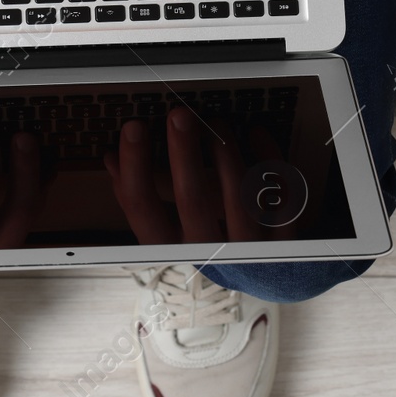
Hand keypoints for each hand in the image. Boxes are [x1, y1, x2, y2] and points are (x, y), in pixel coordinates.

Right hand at [103, 109, 298, 243]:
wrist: (262, 282)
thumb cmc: (207, 248)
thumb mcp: (167, 231)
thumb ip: (138, 197)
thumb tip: (111, 160)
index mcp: (173, 249)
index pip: (144, 210)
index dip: (135, 167)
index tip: (133, 128)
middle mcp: (210, 253)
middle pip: (193, 200)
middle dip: (183, 152)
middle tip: (178, 115)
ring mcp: (250, 249)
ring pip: (239, 196)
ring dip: (226, 151)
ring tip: (217, 122)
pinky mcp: (284, 240)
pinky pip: (281, 195)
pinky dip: (269, 160)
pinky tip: (256, 133)